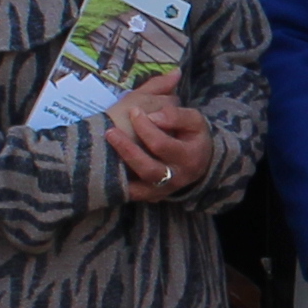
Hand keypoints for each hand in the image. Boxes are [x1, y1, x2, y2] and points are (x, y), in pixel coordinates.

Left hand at [98, 85, 216, 200]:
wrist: (199, 159)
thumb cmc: (193, 135)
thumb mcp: (194, 120)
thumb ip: (176, 115)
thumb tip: (152, 116)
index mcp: (189, 158)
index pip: (161, 145)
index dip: (145, 128)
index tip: (134, 111)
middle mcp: (177, 178)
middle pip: (148, 169)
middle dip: (127, 149)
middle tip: (111, 131)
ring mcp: (164, 190)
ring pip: (139, 187)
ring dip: (120, 167)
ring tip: (108, 147)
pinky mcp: (153, 196)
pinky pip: (134, 195)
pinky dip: (121, 185)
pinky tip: (110, 170)